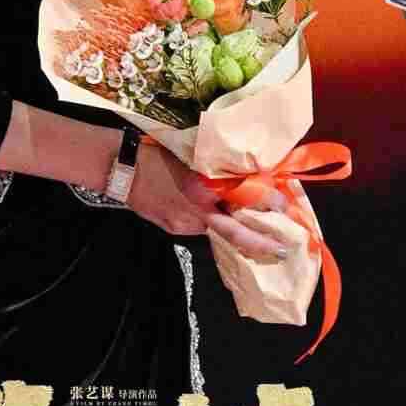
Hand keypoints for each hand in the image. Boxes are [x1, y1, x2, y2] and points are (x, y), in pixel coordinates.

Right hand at [127, 144, 291, 262]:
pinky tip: (207, 211)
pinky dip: (208, 221)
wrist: (122, 168)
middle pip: (232, 234)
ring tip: (246, 222)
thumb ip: (217, 172)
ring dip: (229, 226)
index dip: (263, 214)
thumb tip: (246, 176)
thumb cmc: (158, 154)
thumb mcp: (193, 157)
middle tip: (282, 250)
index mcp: (201, 193)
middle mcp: (195, 214)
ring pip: (214, 228)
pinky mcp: (173, 228)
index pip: (239, 209)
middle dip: (258, 243)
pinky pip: (197, 227)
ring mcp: (183, 225)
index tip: (284, 218)